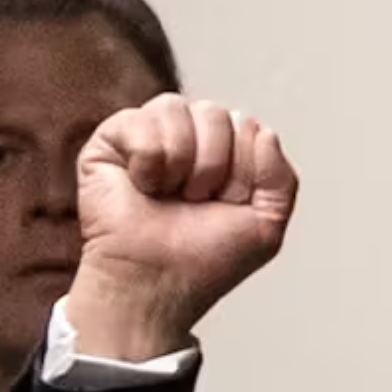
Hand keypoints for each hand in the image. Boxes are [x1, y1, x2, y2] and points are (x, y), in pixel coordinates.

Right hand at [66, 95, 297, 360]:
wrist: (157, 284)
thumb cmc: (205, 260)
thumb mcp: (266, 225)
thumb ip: (282, 178)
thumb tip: (263, 131)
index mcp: (225, 152)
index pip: (248, 127)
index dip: (245, 170)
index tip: (229, 204)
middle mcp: (188, 138)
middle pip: (215, 113)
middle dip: (215, 166)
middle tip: (196, 202)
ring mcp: (148, 135)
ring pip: (176, 107)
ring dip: (182, 162)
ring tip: (170, 195)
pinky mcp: (110, 141)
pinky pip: (138, 120)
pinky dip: (148, 161)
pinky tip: (142, 186)